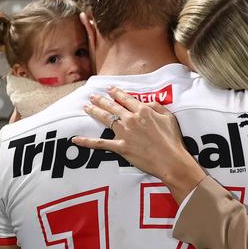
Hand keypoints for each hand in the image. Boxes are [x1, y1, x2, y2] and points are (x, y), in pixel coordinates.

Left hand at [72, 87, 205, 202]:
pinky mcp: (120, 147)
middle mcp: (131, 119)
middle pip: (113, 106)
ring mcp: (124, 133)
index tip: (109, 89)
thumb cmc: (172, 140)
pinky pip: (100, 144)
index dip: (116, 93)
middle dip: (101, 99)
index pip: (126, 99)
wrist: (170, 160)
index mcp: (143, 110)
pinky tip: (75, 139)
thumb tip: (147, 103)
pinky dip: (87, 142)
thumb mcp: (169, 117)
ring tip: (86, 106)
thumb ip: (157, 106)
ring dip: (94, 111)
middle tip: (92, 95)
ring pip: (105, 119)